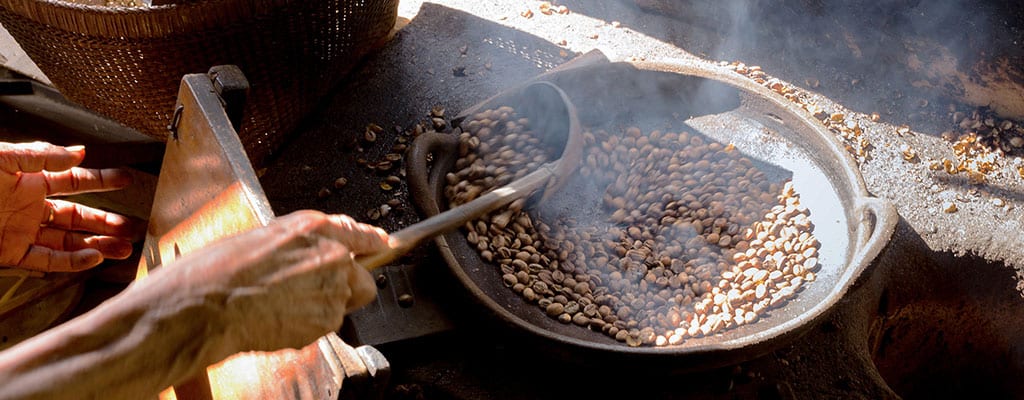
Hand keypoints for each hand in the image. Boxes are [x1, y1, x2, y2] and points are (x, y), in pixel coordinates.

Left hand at [0, 142, 136, 271]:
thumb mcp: (3, 157)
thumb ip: (42, 155)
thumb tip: (78, 153)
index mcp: (28, 181)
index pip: (73, 182)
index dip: (101, 181)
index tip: (125, 179)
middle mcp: (29, 207)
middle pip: (77, 217)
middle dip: (106, 222)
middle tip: (130, 226)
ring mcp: (22, 231)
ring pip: (68, 241)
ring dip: (98, 245)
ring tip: (123, 247)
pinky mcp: (10, 253)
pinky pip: (48, 260)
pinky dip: (73, 261)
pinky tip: (94, 258)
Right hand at [146, 210, 387, 355]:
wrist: (207, 304)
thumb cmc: (221, 269)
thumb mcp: (263, 236)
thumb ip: (303, 240)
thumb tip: (324, 243)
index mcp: (314, 227)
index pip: (359, 234)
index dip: (371, 242)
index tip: (382, 245)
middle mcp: (332, 255)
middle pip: (362, 278)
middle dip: (343, 287)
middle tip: (306, 292)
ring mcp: (333, 289)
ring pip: (343, 304)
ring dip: (321, 307)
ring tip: (282, 304)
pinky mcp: (326, 319)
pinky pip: (326, 324)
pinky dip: (309, 325)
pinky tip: (279, 318)